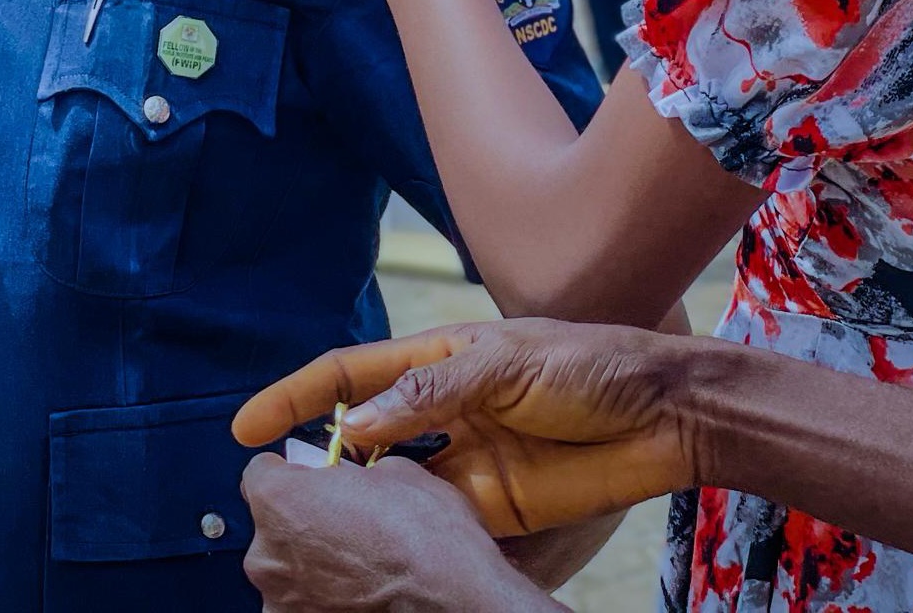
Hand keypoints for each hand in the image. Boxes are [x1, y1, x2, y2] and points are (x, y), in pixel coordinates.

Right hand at [233, 320, 699, 538]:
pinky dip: (408, 535)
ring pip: (391, 487)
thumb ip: (431, 391)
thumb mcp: (507, 362)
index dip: (294, 398)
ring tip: (320, 532)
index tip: (244, 428)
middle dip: (316, 462)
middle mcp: (440, 411)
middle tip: (277, 498)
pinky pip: (436, 523)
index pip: (347, 377)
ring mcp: (465, 462)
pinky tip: (387, 551)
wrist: (667, 415)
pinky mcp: (495, 508)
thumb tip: (358, 427)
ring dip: (359, 504)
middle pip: (360, 438)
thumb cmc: (589, 364)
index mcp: (434, 360)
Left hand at [242, 453, 552, 612]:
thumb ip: (351, 472)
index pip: (260, 472)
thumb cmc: (427, 538)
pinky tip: (358, 595)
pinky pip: (303, 603)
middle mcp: (265, 553)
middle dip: (301, 523)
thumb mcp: (392, 472)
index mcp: (277, 499)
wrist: (459, 601)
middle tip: (343, 527)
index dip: (291, 474)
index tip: (313, 481)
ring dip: (311, 566)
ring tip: (356, 568)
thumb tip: (349, 477)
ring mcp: (281, 601)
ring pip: (286, 571)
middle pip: (270, 526)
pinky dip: (323, 599)